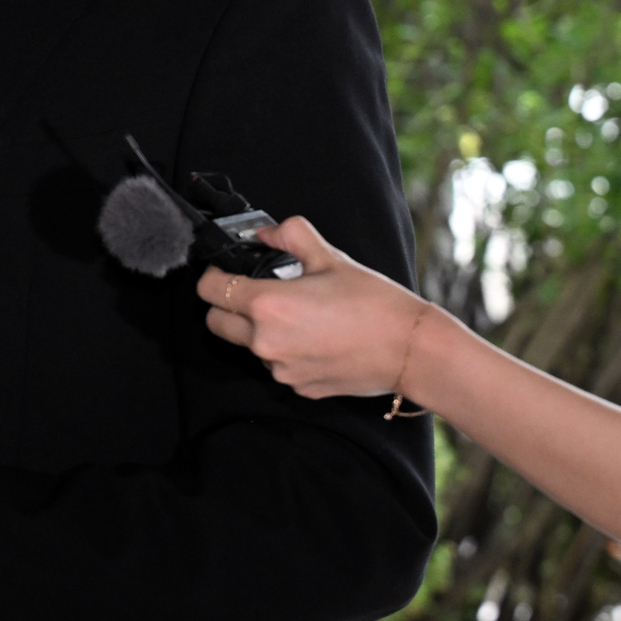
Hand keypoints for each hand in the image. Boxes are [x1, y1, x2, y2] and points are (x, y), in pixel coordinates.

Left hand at [197, 217, 431, 397]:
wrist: (410, 349)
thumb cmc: (373, 303)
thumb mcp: (330, 257)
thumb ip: (289, 235)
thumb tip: (266, 233)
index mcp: (267, 306)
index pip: (210, 291)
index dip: (214, 275)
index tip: (226, 269)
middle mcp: (266, 343)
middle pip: (216, 324)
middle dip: (225, 305)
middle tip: (252, 290)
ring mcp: (281, 370)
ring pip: (248, 346)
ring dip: (257, 330)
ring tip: (296, 313)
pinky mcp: (299, 387)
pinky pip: (277, 366)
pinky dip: (285, 351)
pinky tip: (314, 337)